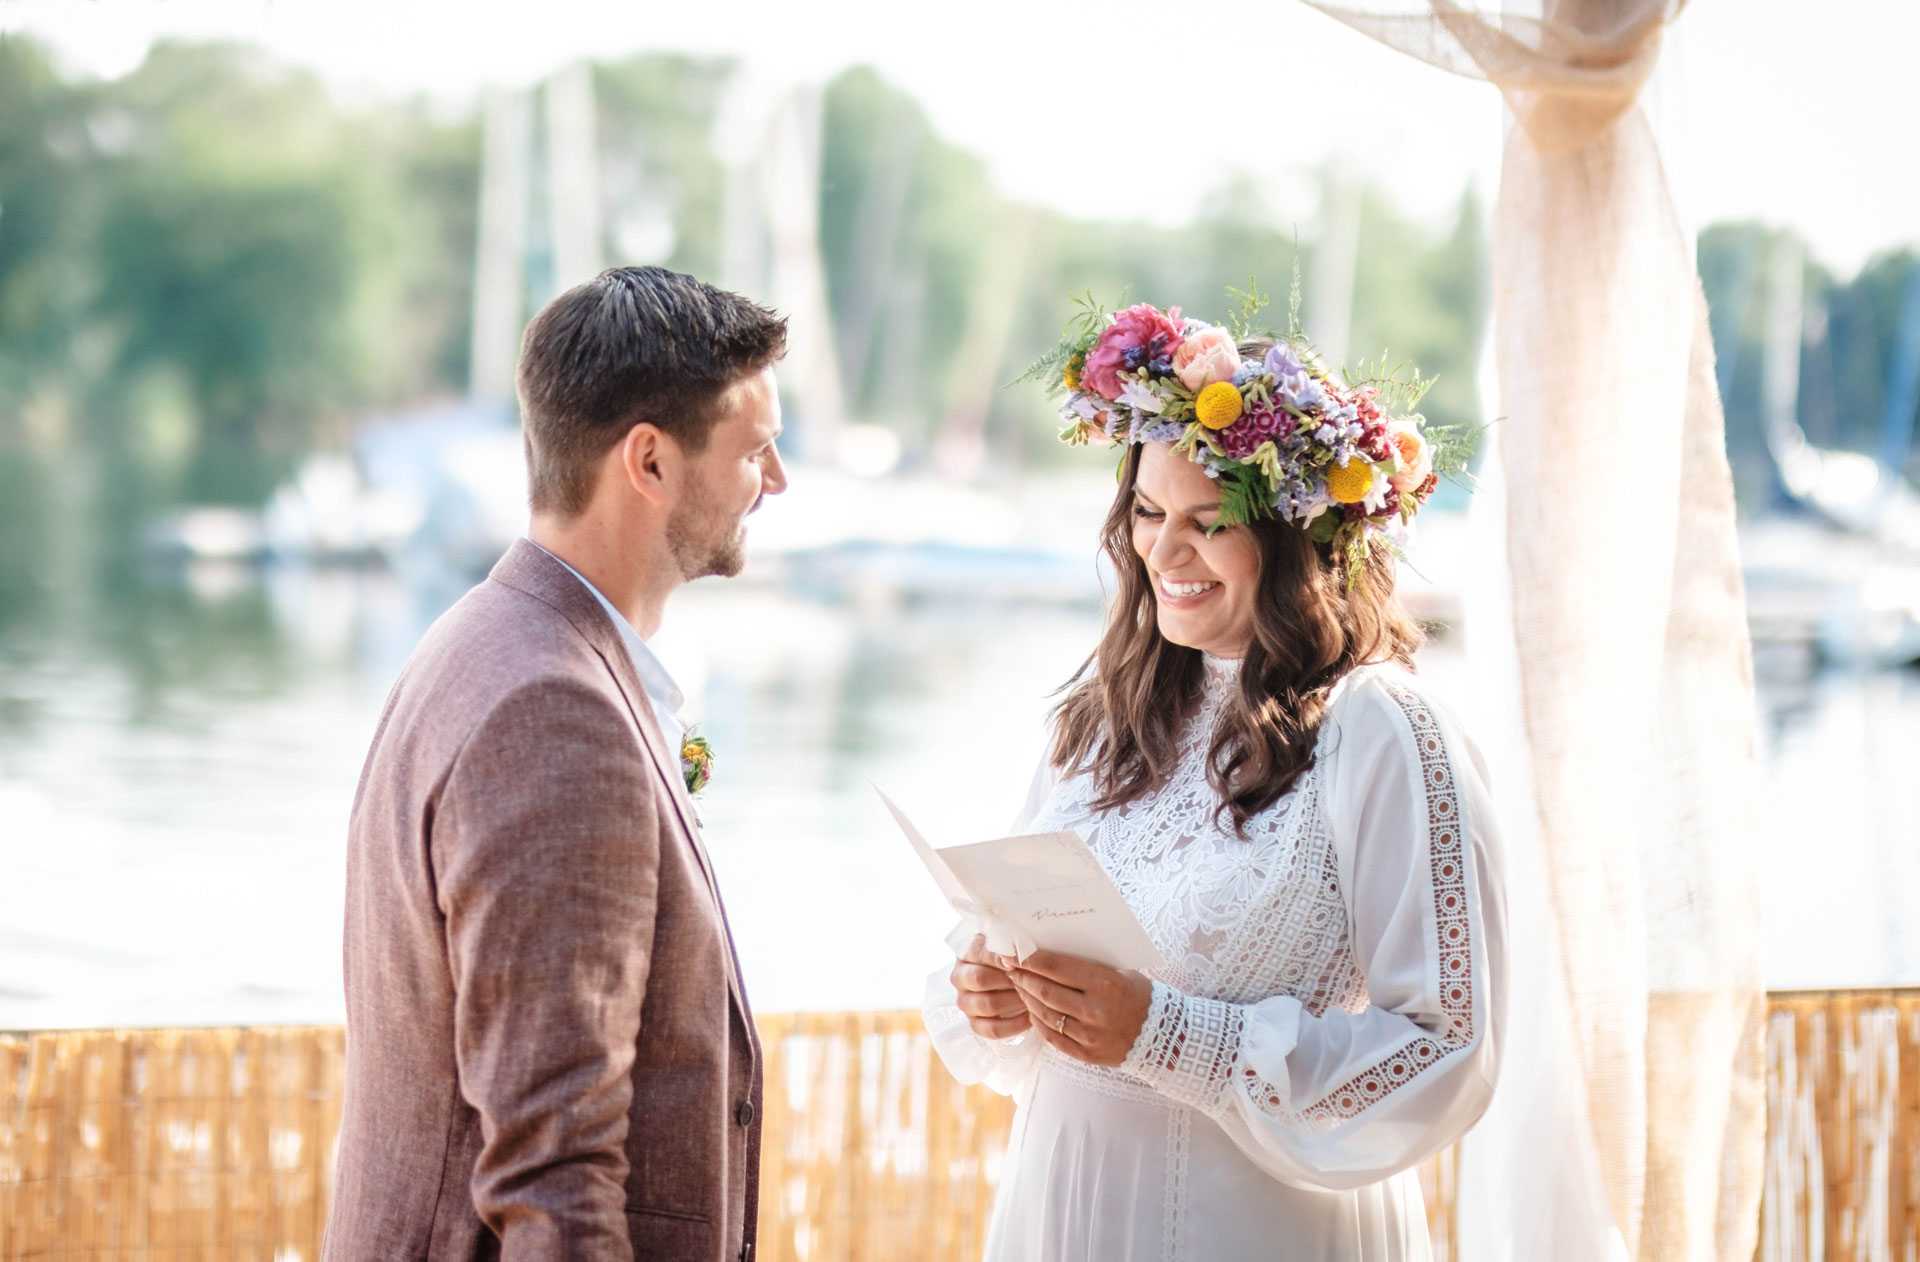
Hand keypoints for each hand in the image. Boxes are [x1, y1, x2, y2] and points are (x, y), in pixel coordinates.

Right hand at [949, 934, 1029, 1038]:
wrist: (1010, 976)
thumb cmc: (1013, 956)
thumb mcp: (1009, 944)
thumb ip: (1010, 943)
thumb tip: (1018, 952)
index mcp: (965, 953)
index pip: (979, 953)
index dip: (998, 957)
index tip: (1018, 960)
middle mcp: (960, 978)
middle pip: (981, 979)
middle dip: (1010, 979)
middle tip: (1032, 978)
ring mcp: (965, 1002)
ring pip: (988, 1004)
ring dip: (1015, 1001)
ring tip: (1035, 996)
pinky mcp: (975, 1023)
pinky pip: (992, 1029)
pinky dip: (1014, 1025)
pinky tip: (1031, 1017)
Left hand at [1004, 949, 1151, 1067]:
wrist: (1161, 1035)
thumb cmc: (1136, 994)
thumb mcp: (1116, 972)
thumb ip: (1085, 965)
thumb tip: (1047, 951)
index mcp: (1105, 984)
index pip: (1056, 967)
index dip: (1030, 959)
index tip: (1013, 952)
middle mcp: (1095, 1010)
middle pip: (1045, 991)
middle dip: (1023, 977)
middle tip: (1010, 967)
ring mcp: (1089, 1035)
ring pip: (1045, 1014)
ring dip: (1027, 998)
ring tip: (1019, 986)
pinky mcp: (1086, 1054)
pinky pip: (1052, 1037)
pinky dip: (1038, 1021)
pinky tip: (1032, 1010)